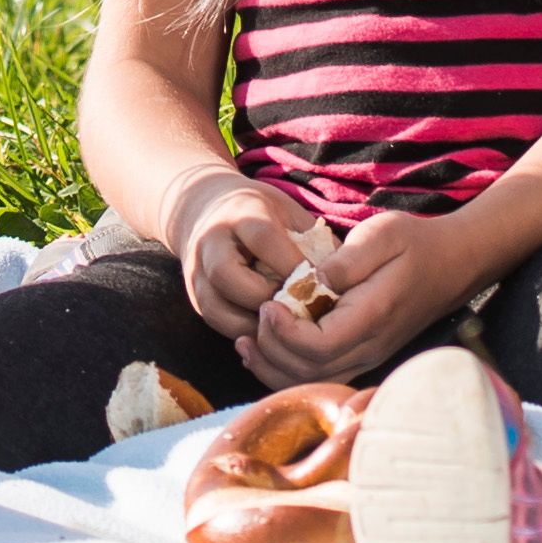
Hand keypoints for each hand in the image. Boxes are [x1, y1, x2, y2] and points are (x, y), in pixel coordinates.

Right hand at [162, 168, 314, 329]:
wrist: (205, 208)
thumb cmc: (260, 213)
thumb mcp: (288, 212)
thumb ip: (313, 242)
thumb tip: (347, 279)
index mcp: (241, 214)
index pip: (263, 239)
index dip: (293, 266)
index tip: (321, 285)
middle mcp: (210, 242)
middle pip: (229, 277)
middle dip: (268, 300)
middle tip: (299, 311)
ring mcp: (196, 272)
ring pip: (217, 309)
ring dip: (255, 325)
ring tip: (286, 329)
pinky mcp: (194, 296)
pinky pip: (216, 323)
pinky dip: (245, 333)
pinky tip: (270, 334)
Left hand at [246, 209, 478, 385]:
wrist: (452, 262)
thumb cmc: (415, 244)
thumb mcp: (382, 235)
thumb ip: (346, 260)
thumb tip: (310, 280)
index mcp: (371, 318)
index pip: (318, 347)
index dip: (284, 332)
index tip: (268, 303)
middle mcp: (369, 347)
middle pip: (308, 372)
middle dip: (271, 350)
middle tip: (253, 318)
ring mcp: (367, 356)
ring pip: (312, 381)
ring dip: (273, 367)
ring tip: (246, 341)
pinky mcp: (362, 355)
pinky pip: (320, 375)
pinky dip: (288, 368)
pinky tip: (267, 348)